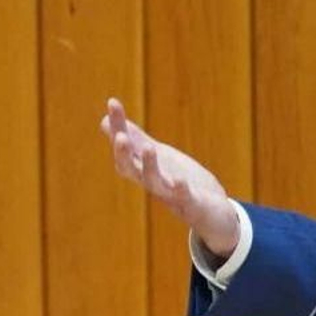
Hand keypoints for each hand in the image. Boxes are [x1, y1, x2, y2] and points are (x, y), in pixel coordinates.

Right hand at [100, 97, 239, 257]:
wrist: (210, 213)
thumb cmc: (180, 182)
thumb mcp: (157, 155)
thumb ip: (134, 139)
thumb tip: (105, 120)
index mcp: (143, 169)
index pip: (124, 148)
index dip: (117, 127)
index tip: (112, 101)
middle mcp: (152, 182)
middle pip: (130, 169)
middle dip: (123, 153)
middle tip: (120, 136)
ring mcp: (170, 194)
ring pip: (154, 183)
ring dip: (150, 167)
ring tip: (150, 148)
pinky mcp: (191, 203)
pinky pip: (184, 198)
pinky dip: (180, 189)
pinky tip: (180, 180)